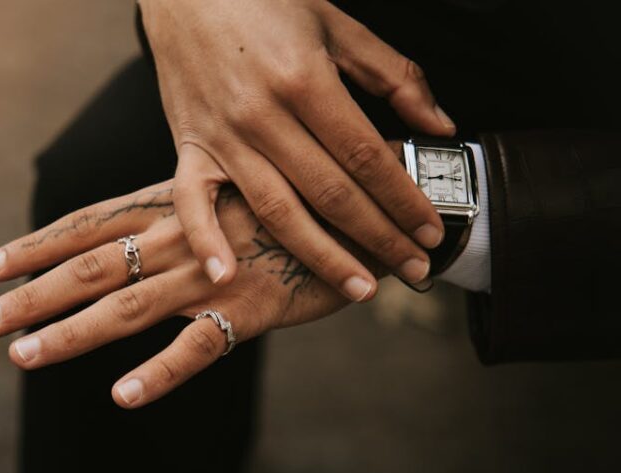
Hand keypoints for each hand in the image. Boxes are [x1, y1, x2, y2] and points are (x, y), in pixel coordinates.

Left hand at [0, 147, 386, 408]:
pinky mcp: (252, 308)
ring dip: (72, 332)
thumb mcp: (226, 196)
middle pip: (92, 267)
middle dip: (33, 295)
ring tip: (24, 355)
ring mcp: (215, 273)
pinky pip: (198, 346)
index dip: (37, 245)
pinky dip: (159, 372)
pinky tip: (122, 394)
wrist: (357, 208)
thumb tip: (138, 241)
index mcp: (175, 205)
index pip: (90, 224)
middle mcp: (183, 237)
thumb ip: (181, 218)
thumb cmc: (288, 204)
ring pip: (129, 306)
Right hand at [138, 0, 453, 301]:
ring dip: (321, 256)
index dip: (404, 198)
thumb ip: (393, 75)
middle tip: (414, 269)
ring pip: (277, 209)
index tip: (432, 230)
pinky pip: (191, 201)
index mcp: (305, 79)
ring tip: (360, 289)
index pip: (366, 155)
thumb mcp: (336, 24)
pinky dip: (205, 240)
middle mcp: (262, 115)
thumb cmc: (264, 1)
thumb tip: (440, 124)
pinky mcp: (188, 146)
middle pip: (331, 192)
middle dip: (379, 236)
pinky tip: (228, 277)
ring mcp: (222, 136)